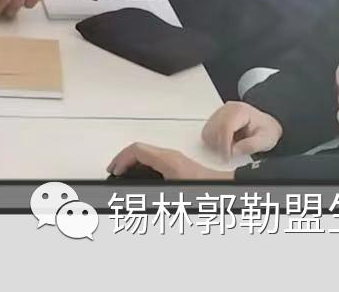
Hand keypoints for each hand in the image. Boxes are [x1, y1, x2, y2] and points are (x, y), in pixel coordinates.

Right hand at [108, 142, 224, 180]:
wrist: (223, 188)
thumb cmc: (203, 187)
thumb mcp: (172, 188)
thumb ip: (150, 185)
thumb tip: (133, 186)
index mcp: (167, 158)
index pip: (136, 150)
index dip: (121, 159)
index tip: (114, 170)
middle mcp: (171, 156)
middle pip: (140, 151)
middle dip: (124, 160)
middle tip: (115, 171)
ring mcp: (175, 160)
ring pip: (147, 155)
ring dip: (133, 163)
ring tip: (124, 174)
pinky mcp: (179, 166)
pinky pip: (154, 161)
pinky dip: (143, 167)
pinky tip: (142, 178)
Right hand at [202, 101, 283, 156]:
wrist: (266, 124)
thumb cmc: (266, 130)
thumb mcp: (265, 140)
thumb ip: (251, 146)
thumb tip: (234, 151)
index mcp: (241, 110)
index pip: (225, 126)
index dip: (224, 144)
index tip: (227, 156)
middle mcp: (228, 108)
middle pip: (214, 128)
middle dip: (219, 145)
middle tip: (229, 154)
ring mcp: (220, 112)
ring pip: (208, 130)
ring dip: (215, 143)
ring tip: (229, 147)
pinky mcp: (216, 118)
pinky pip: (207, 131)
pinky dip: (213, 141)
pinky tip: (224, 143)